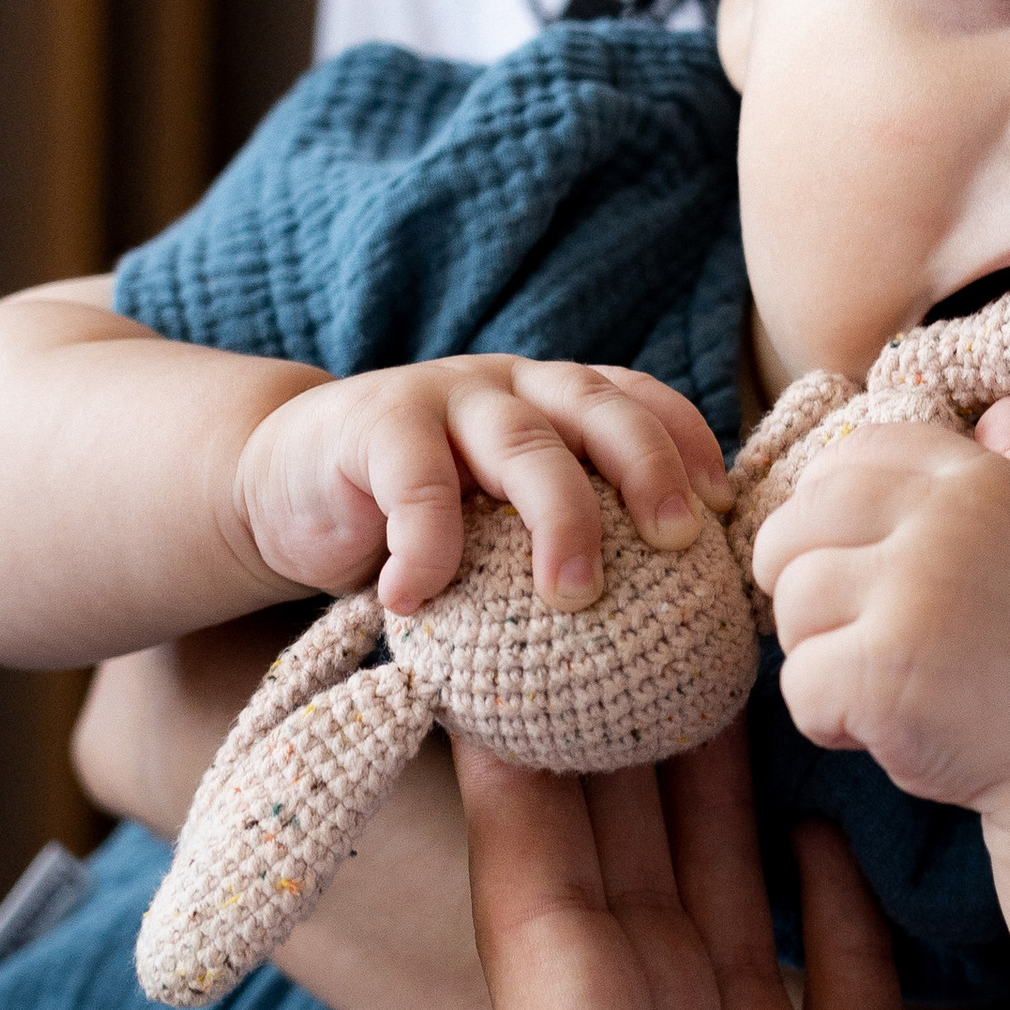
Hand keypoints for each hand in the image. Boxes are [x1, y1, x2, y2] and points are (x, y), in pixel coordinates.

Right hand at [234, 357, 730, 615]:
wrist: (286, 484)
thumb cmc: (417, 519)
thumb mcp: (500, 519)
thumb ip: (563, 538)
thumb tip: (668, 624)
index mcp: (556, 399)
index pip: (640, 399)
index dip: (688, 444)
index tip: (722, 512)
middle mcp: (512, 385)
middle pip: (598, 408)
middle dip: (649, 469)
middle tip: (677, 541)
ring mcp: (443, 397)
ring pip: (524, 442)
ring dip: (559, 518)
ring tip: (574, 597)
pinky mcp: (371, 425)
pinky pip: (415, 485)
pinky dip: (427, 548)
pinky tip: (417, 602)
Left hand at [316, 727, 1009, 1009]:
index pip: (559, 967)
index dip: (522, 819)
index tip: (501, 665)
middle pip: (643, 949)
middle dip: (618, 792)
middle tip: (622, 626)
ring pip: (745, 978)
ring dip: (719, 840)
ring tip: (719, 688)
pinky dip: (837, 934)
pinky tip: (839, 842)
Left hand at [748, 399, 1009, 804]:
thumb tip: (1006, 409)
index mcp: (976, 481)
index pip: (851, 455)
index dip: (826, 507)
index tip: (849, 558)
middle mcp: (945, 524)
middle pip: (799, 525)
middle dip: (800, 580)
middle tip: (843, 631)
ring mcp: (914, 595)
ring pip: (794, 605)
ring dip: (817, 655)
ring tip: (875, 682)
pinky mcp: (885, 673)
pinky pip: (800, 684)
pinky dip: (823, 719)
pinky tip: (876, 729)